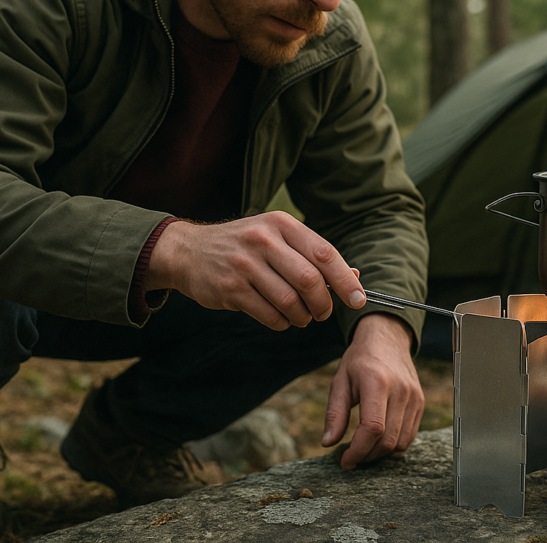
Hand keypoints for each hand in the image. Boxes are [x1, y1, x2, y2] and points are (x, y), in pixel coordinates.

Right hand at [146, 211, 366, 329]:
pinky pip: (269, 315)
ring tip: (301, 317)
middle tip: (323, 313)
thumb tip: (354, 277)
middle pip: (309, 280)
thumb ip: (312, 256)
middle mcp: (263, 240)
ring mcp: (244, 264)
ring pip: (290, 302)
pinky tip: (281, 318)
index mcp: (281, 224)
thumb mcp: (277, 238)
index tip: (357, 300)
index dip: (345, 280)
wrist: (188, 251)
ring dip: (302, 317)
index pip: (324, 252)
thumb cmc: (244, 246)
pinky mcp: (229, 288)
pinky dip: (282, 323)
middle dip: (323, 304)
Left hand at [321, 313, 424, 469]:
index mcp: (377, 382)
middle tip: (350, 457)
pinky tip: (378, 439)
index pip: (372, 428)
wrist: (387, 339)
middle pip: (387, 440)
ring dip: (380, 453)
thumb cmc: (359, 360)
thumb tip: (328, 443)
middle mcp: (400, 390)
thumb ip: (335, 413)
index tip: (345, 461)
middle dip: (367, 455)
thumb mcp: (340, 381)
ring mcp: (414, 397)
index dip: (358, 450)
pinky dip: (393, 444)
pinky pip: (409, 435)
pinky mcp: (420, 402)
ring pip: (400, 442)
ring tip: (363, 448)